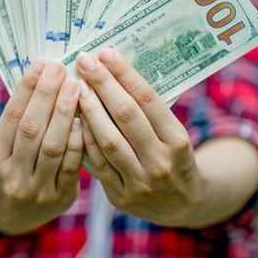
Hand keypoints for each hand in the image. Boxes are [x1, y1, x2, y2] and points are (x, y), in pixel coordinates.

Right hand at [0, 60, 83, 233]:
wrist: (18, 215)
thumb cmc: (14, 166)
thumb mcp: (4, 148)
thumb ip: (20, 118)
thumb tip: (42, 73)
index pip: (10, 118)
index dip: (26, 89)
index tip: (41, 65)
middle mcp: (11, 178)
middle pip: (31, 129)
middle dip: (46, 96)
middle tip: (60, 69)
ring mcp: (36, 191)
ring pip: (52, 146)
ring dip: (64, 113)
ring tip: (74, 87)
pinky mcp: (60, 198)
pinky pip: (71, 165)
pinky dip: (77, 140)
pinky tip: (82, 118)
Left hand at [76, 49, 206, 226]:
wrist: (183, 205)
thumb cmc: (173, 157)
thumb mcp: (174, 133)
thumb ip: (148, 111)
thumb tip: (114, 71)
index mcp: (177, 140)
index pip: (148, 99)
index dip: (125, 74)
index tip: (106, 53)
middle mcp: (161, 161)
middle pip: (127, 115)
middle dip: (103, 84)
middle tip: (86, 61)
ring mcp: (141, 181)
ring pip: (109, 139)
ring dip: (90, 109)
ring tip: (77, 86)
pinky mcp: (122, 196)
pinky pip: (98, 162)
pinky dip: (85, 138)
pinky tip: (75, 118)